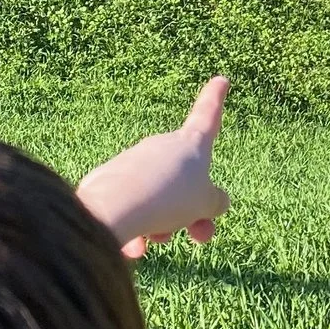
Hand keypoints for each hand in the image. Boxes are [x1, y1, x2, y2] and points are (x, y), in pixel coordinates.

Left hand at [77, 76, 231, 257]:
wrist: (114, 208)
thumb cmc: (169, 198)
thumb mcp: (206, 203)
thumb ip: (214, 202)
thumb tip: (213, 203)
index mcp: (190, 144)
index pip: (208, 115)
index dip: (216, 99)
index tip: (221, 79)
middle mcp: (161, 147)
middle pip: (184, 179)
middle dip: (191, 210)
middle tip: (199, 236)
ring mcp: (133, 163)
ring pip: (157, 198)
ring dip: (163, 224)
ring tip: (156, 242)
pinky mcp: (108, 182)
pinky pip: (131, 208)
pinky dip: (136, 230)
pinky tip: (133, 249)